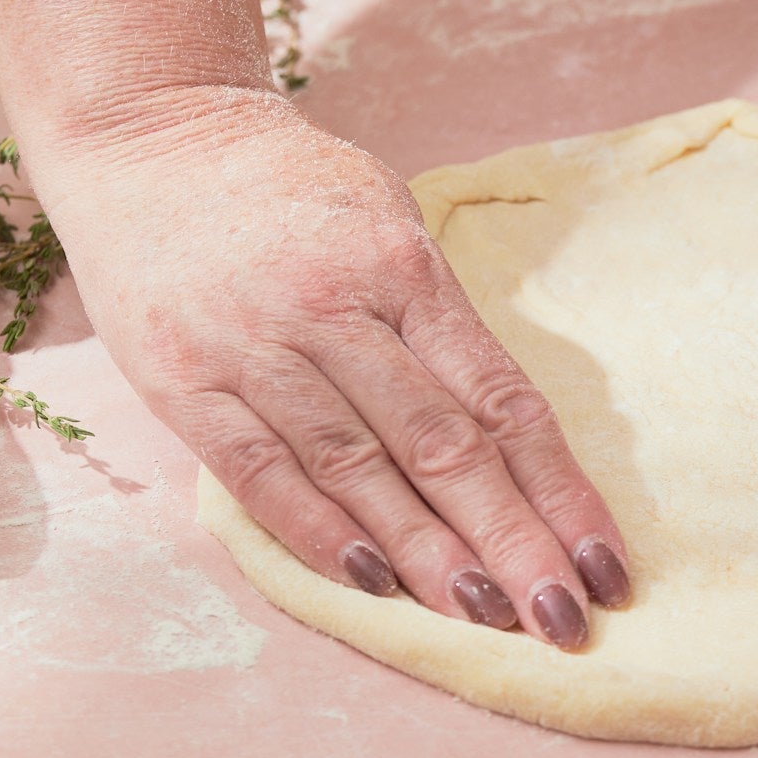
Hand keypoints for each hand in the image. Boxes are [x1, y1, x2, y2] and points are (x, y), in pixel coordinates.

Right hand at [34, 88, 629, 646]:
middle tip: (562, 621)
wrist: (153, 136)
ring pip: (358, 466)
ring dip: (428, 552)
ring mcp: (255, 346)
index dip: (561, 490)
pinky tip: (373, 583)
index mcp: (406, 269)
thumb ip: (442, 324)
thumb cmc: (297, 193)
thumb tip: (513, 440)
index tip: (604, 565)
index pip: (502, 400)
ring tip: (486, 617)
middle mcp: (336, 309)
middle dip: (512, 542)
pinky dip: (318, 530)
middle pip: (444, 445)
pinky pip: (260, 471)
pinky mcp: (183, 381)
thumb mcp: (389, 225)